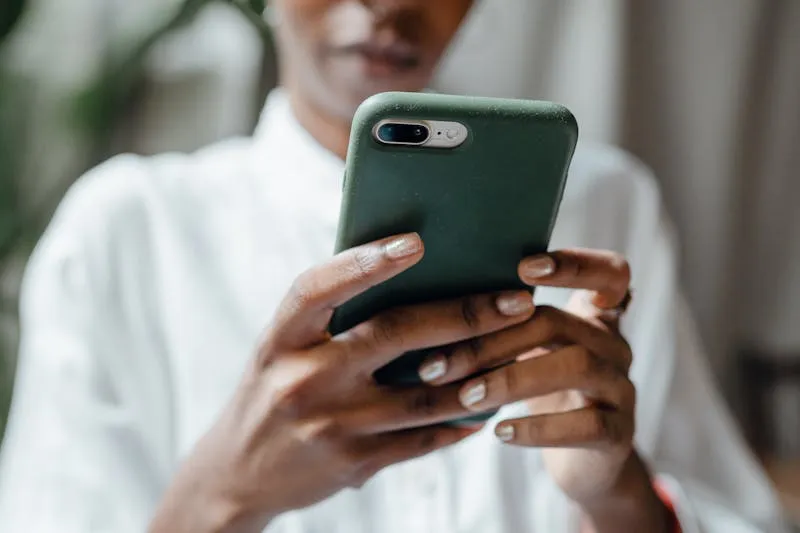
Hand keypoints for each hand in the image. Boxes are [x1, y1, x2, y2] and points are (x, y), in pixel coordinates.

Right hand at [150, 233, 536, 532]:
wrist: (236, 475)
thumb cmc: (270, 393)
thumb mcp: (282, 350)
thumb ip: (329, 319)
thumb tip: (407, 277)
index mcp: (280, 340)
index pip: (319, 289)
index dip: (365, 262)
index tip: (417, 242)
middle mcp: (302, 380)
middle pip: (393, 336)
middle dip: (464, 315)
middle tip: (516, 300)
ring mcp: (329, 426)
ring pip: (423, 395)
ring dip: (479, 372)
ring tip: (519, 349)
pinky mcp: (353, 464)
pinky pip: (421, 440)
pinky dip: (458, 422)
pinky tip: (486, 406)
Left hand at [417, 249, 669, 531]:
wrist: (581, 461)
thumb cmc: (541, 392)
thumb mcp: (529, 350)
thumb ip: (504, 322)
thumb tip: (430, 302)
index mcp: (594, 316)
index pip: (609, 271)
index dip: (574, 264)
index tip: (524, 267)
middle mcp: (614, 345)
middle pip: (558, 322)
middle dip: (492, 340)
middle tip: (438, 363)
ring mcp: (622, 388)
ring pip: (576, 366)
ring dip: (511, 379)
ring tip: (466, 396)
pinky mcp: (620, 434)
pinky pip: (587, 425)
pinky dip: (539, 428)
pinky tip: (500, 431)